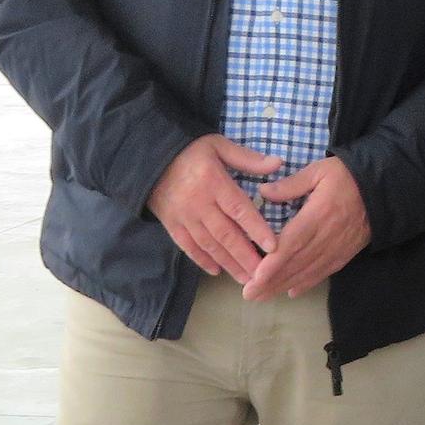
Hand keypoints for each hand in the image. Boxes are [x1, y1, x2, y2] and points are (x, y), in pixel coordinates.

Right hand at [148, 135, 282, 283]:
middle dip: (245, 256)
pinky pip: (187, 246)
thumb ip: (247, 158)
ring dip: (228, 263)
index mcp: (214, 182)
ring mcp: (183, 216)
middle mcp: (198, 203)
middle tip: (263, 274)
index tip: (273, 246)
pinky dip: (201, 260)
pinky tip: (216, 271)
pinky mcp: (171, 224)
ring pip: (208, 244)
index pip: (239, 209)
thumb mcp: (219, 145)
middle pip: (225, 234)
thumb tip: (278, 163)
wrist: (146, 157)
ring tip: (245, 278)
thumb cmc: (190, 150)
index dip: (256, 229)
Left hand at [243, 157, 370, 300]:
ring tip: (263, 297)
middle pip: (296, 263)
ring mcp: (338, 248)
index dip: (274, 262)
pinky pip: (325, 272)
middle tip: (249, 294)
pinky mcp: (346, 253)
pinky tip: (292, 292)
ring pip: (308, 271)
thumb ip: (292, 183)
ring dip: (284, 285)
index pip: (293, 243)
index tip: (256, 276)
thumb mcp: (319, 171)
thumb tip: (263, 192)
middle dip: (272, 281)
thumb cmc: (348, 177)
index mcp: (319, 215)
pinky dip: (308, 283)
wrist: (385, 189)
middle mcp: (327, 236)